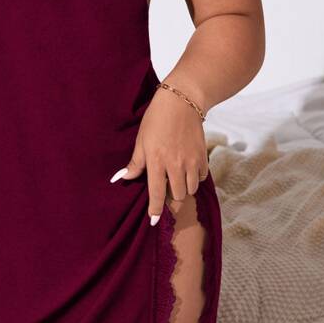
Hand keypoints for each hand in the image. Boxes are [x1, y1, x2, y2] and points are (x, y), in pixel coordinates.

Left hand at [109, 87, 208, 224]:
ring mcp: (191, 161)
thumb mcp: (141, 140)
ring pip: (191, 189)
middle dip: (171, 197)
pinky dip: (195, 178)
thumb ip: (135, 163)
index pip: (156, 194)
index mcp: (157, 161)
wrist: (181, 102)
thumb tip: (121, 179)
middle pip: (177, 196)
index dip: (155, 210)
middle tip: (166, 187)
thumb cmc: (156, 119)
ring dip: (184, 188)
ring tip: (176, 177)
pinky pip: (201, 178)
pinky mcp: (203, 156)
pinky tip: (188, 169)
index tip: (153, 221)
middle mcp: (175, 164)